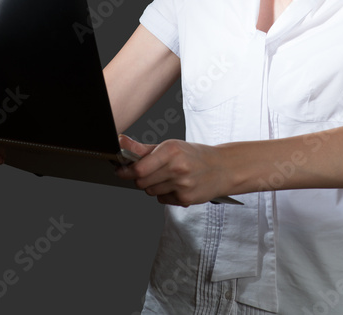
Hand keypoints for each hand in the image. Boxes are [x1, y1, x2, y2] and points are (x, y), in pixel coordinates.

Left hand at [115, 135, 229, 206]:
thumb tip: (120, 142)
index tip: (121, 170)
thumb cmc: (194, 156)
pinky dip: (165, 194)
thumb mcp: (169, 146)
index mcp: (171, 150)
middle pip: (141, 182)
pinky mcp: (185, 199)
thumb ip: (142, 148)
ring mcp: (182, 185)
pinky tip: (176, 186)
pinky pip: (162, 200)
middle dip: (140, 179)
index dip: (126, 171)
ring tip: (167, 177)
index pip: (139, 168)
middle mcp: (177, 167)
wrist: (221, 168)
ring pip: (150, 192)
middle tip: (150, 172)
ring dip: (153, 186)